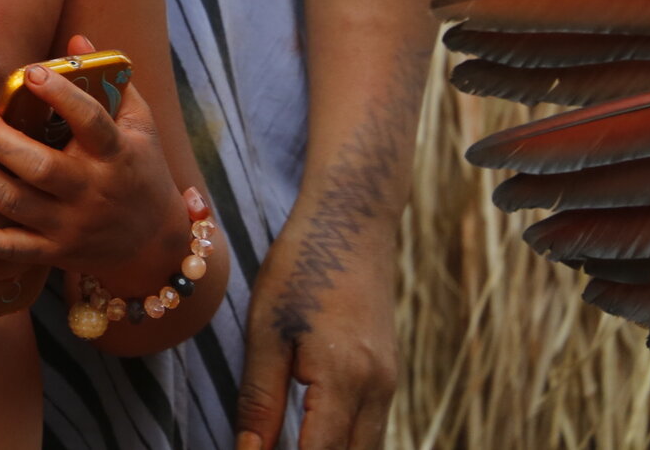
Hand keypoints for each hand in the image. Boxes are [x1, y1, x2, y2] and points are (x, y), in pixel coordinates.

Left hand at [0, 36, 183, 273]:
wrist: (152, 245)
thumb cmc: (140, 169)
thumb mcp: (138, 124)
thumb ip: (111, 81)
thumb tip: (77, 38)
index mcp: (117, 155)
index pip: (92, 121)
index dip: (62, 95)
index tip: (32, 71)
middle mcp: (92, 192)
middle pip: (41, 167)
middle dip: (1, 140)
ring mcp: (71, 226)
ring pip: (16, 204)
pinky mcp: (53, 253)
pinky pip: (10, 250)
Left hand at [236, 197, 398, 449]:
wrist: (352, 221)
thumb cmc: (301, 266)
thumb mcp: (267, 331)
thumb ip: (260, 400)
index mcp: (345, 379)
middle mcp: (378, 390)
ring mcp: (389, 384)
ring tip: (289, 445)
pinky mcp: (389, 375)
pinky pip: (371, 429)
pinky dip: (345, 443)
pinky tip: (314, 437)